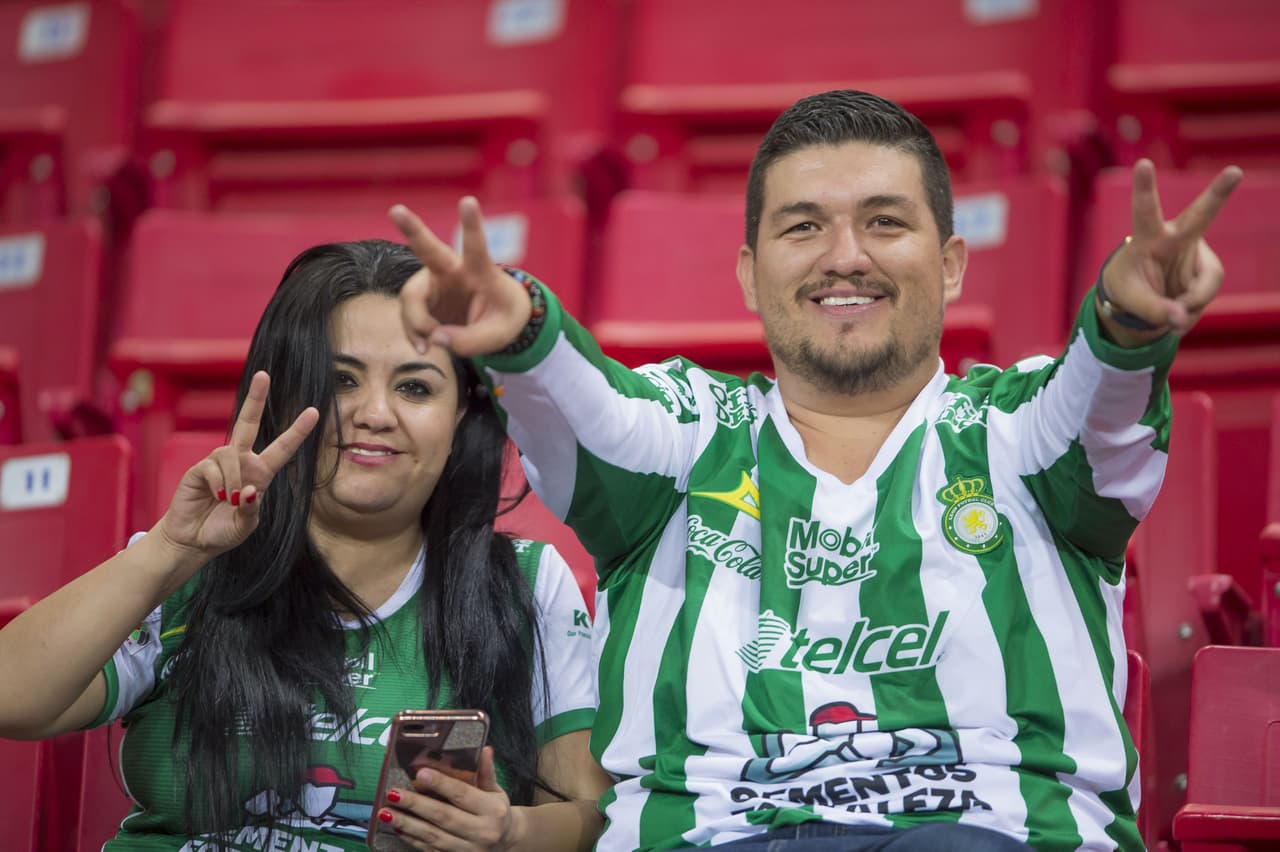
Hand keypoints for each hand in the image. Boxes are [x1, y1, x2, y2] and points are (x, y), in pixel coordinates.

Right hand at [156, 371, 318, 566]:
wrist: (192, 542)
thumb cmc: (222, 531)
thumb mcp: (245, 526)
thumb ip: (251, 510)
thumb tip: (248, 490)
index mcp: (260, 474)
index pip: (282, 448)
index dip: (297, 431)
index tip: (314, 411)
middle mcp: (241, 462)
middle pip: (248, 423)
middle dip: (255, 398)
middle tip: (263, 374)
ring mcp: (218, 463)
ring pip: (231, 455)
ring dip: (233, 481)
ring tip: (228, 502)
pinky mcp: (199, 469)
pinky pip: (213, 468)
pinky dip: (219, 484)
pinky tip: (215, 497)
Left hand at [378, 747, 520, 850]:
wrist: (506, 842)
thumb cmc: (496, 811)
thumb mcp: (496, 790)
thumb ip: (487, 772)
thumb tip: (485, 750)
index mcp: (493, 810)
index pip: (463, 794)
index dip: (441, 784)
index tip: (420, 773)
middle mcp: (482, 832)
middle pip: (443, 816)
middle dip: (416, 805)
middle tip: (394, 794)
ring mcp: (469, 850)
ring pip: (433, 836)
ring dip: (407, 824)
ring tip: (387, 813)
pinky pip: (431, 850)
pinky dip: (412, 839)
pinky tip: (398, 828)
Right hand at [390, 198, 532, 356]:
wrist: (495, 319)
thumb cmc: (503, 318)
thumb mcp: (498, 336)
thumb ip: (470, 341)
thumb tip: (434, 338)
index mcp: (481, 272)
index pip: (477, 247)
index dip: (472, 226)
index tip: (468, 201)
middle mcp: (453, 271)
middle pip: (428, 249)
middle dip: (412, 229)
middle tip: (396, 210)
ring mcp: (434, 282)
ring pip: (411, 297)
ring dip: (416, 324)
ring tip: (427, 346)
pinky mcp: (422, 297)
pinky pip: (408, 314)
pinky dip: (414, 333)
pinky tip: (424, 346)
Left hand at [1098, 159, 1242, 342]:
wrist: (1142, 296)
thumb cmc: (1129, 289)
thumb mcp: (1130, 301)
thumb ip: (1152, 311)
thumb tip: (1179, 318)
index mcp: (1147, 238)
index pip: (1145, 211)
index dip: (1145, 189)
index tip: (1143, 163)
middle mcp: (1176, 238)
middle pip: (1200, 215)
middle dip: (1218, 194)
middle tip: (1234, 171)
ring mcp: (1196, 252)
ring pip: (1205, 283)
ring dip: (1187, 304)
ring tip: (1168, 312)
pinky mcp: (1209, 270)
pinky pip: (1205, 295)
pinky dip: (1191, 309)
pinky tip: (1179, 307)